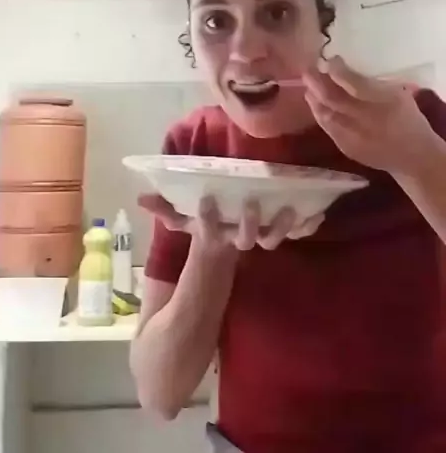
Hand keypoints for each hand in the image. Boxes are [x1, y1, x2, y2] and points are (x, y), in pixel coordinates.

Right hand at [139, 193, 323, 250]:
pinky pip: (294, 235)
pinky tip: (318, 214)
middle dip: (250, 224)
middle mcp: (237, 241)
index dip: (207, 219)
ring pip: (271, 239)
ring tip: (291, 208)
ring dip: (283, 226)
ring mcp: (258, 241)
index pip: (208, 231)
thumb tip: (141, 198)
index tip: (206, 201)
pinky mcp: (276, 237)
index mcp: (214, 237)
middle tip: (253, 204)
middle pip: (246, 239)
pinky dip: (306, 226)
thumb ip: (165, 210)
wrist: (219, 261)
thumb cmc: (202, 231)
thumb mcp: (181, 223)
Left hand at [303, 55, 439, 174]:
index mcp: (380, 101)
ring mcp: (352, 135)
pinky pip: (326, 127)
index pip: (352, 83)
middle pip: (332, 98)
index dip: (337, 70)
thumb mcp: (398, 93)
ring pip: (324, 113)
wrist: (412, 156)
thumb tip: (348, 68)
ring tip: (309, 87)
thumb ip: (373, 82)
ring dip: (314, 98)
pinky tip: (317, 105)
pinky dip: (319, 113)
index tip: (332, 59)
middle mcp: (363, 118)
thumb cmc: (407, 120)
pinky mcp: (346, 147)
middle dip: (316, 82)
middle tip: (309, 70)